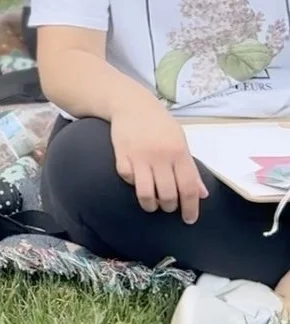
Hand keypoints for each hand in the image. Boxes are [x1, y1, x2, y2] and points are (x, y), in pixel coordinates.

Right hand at [110, 94, 207, 223]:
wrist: (131, 104)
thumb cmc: (160, 124)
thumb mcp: (181, 142)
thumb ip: (191, 169)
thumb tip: (202, 194)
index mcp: (179, 152)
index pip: (189, 187)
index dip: (191, 207)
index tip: (189, 219)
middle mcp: (161, 156)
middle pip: (168, 194)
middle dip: (169, 207)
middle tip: (168, 206)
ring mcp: (139, 156)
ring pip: (146, 193)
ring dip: (151, 205)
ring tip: (153, 204)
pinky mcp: (121, 155)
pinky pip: (127, 179)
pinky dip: (132, 184)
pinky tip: (136, 181)